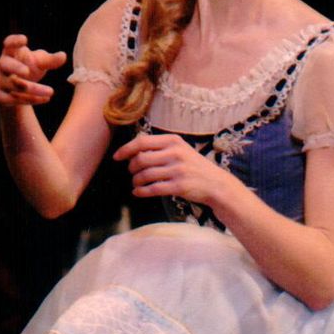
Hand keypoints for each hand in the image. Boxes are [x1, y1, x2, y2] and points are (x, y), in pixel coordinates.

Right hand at [0, 34, 66, 106]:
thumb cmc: (30, 68)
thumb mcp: (41, 62)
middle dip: (15, 68)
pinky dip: (28, 100)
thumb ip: (51, 60)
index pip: (8, 43)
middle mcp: (2, 65)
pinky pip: (10, 99)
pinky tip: (44, 99)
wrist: (20, 89)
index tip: (24, 39)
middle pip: (3, 64)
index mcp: (11, 52)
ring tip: (51, 91)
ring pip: (10, 85)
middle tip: (27, 71)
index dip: (14, 41)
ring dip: (31, 89)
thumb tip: (63, 56)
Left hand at [114, 132, 229, 203]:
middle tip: (132, 173)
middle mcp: (175, 154)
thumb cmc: (195, 166)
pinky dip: (141, 192)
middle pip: (141, 159)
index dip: (126, 149)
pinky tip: (138, 193)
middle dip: (131, 168)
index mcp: (174, 141)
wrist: (216, 184)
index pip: (142, 142)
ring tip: (136, 184)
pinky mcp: (178, 186)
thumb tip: (133, 150)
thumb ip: (161, 147)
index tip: (117, 157)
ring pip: (145, 175)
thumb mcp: (181, 150)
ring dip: (136, 181)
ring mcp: (177, 170)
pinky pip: (152, 189)